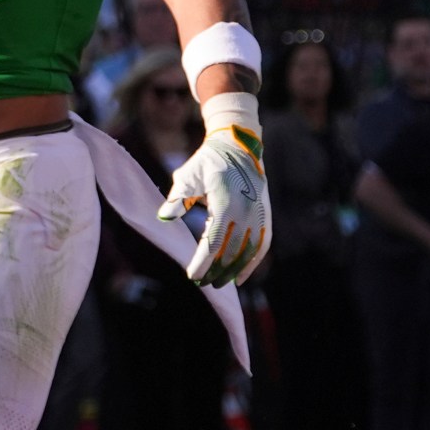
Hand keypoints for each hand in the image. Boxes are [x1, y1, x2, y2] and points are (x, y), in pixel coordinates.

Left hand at [157, 93, 271, 286]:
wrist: (238, 146)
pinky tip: (241, 277)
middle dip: (216, 270)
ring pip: (248, 251)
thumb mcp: (188, 176)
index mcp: (226, 202)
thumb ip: (177, 198)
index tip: (192, 276)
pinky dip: (253, 262)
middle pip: (231, 250)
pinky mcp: (266, 215)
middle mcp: (246, 210)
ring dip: (234, 270)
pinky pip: (262, 244)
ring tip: (219, 284)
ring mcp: (259, 214)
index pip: (214, 241)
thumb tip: (163, 217)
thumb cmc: (207, 162)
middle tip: (202, 284)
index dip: (203, 262)